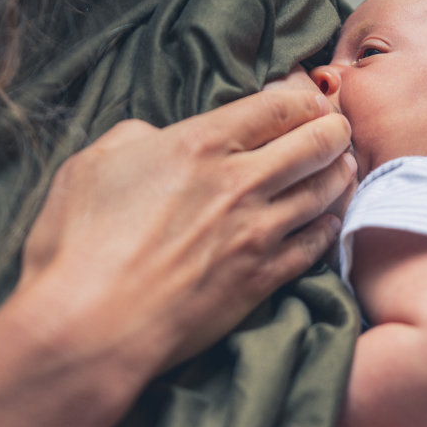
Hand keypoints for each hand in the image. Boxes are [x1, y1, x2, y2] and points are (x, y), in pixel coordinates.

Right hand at [18, 88, 355, 382]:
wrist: (96, 325)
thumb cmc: (80, 245)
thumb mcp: (91, 166)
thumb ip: (132, 138)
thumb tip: (154, 136)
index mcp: (198, 145)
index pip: (274, 108)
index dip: (301, 101)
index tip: (311, 103)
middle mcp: (239, 183)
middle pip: (311, 145)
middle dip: (333, 132)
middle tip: (340, 131)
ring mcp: (257, 233)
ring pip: (321, 193)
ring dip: (339, 176)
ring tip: (346, 168)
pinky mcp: (263, 278)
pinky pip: (313, 245)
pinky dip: (328, 227)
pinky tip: (332, 221)